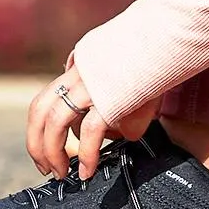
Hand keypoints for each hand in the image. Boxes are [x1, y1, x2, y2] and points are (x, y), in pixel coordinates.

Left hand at [25, 62, 161, 181]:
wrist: (172, 35)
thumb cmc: (156, 55)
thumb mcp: (125, 74)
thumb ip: (113, 99)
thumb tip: (116, 133)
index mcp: (81, 64)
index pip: (48, 98)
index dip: (42, 127)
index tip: (49, 146)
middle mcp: (80, 73)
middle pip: (40, 111)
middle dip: (36, 144)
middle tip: (45, 166)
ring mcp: (92, 85)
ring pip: (55, 123)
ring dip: (53, 153)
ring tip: (62, 173)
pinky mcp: (110, 98)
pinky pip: (88, 133)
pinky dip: (85, 156)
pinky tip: (88, 171)